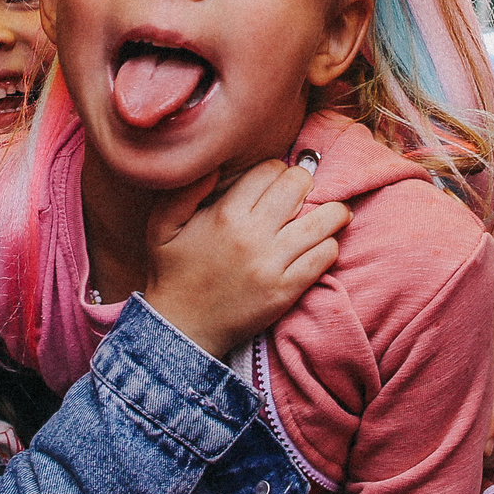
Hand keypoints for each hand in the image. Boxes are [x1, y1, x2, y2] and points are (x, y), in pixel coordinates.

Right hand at [144, 158, 348, 356]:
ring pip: (323, 221)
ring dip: (332, 212)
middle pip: (299, 186)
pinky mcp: (287, 290)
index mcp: (225, 215)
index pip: (269, 169)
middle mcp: (253, 236)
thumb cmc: (172, 273)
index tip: (274, 181)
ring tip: (331, 213)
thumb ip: (184, 190)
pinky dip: (329, 245)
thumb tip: (215, 164)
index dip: (275, 170)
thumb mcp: (161, 226)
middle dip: (304, 183)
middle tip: (301, 193)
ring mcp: (273, 264)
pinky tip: (321, 244)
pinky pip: (325, 256)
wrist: (182, 329)